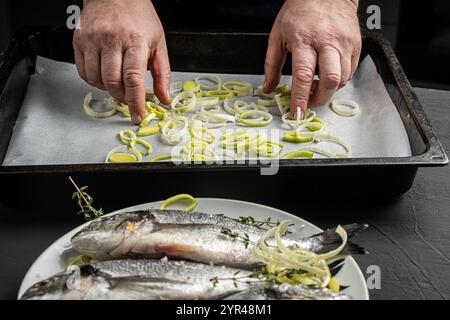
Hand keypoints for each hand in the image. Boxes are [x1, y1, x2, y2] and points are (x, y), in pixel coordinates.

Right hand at [73, 0, 170, 123]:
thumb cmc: (139, 17)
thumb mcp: (158, 42)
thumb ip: (163, 73)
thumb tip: (164, 98)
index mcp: (135, 41)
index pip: (133, 79)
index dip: (136, 102)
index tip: (138, 115)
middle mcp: (111, 40)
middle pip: (112, 82)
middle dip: (121, 96)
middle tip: (128, 96)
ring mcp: (92, 40)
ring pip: (96, 79)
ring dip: (107, 89)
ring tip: (117, 82)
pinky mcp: (79, 40)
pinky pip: (83, 72)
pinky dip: (93, 80)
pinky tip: (103, 74)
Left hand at [263, 0, 360, 117]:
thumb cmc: (299, 12)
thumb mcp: (277, 35)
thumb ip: (271, 64)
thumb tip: (268, 88)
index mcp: (304, 39)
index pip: (303, 75)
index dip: (300, 98)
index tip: (296, 113)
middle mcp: (327, 42)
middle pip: (330, 80)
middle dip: (320, 99)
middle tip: (309, 103)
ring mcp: (344, 43)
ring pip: (343, 78)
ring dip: (329, 90)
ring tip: (316, 85)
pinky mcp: (356, 45)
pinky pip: (350, 71)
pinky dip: (339, 80)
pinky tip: (327, 74)